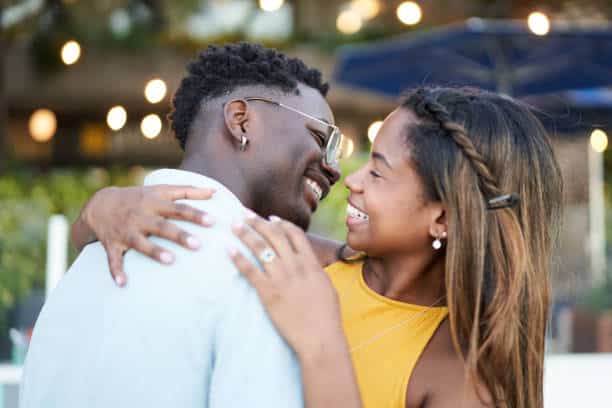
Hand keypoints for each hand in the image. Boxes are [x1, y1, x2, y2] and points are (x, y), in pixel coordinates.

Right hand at [76, 185, 215, 285]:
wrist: (99, 204)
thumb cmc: (138, 198)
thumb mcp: (160, 190)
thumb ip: (187, 191)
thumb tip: (215, 191)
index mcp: (154, 203)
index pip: (178, 208)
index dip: (195, 214)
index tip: (212, 221)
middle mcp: (140, 216)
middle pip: (162, 227)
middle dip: (179, 235)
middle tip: (198, 245)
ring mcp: (126, 231)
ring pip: (140, 243)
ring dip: (154, 252)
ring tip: (171, 261)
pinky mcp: (112, 244)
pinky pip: (113, 259)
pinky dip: (116, 271)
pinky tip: (122, 283)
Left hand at [229, 211, 345, 358]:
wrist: (320, 337)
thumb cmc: (326, 315)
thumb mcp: (326, 285)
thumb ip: (315, 270)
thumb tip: (309, 262)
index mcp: (310, 262)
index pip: (294, 233)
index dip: (280, 223)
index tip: (270, 218)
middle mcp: (294, 265)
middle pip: (273, 235)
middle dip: (257, 222)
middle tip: (244, 214)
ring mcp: (280, 278)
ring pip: (260, 248)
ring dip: (245, 233)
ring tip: (234, 225)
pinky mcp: (267, 292)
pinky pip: (249, 270)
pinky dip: (238, 258)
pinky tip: (229, 249)